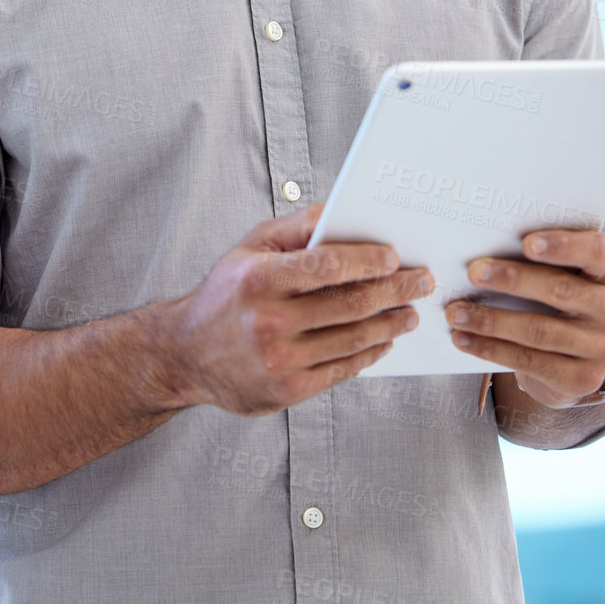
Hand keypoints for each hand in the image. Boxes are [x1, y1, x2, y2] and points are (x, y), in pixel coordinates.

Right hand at [163, 202, 434, 415]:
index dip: (368, 261)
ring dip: (391, 323)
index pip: (328, 265)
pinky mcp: (288, 390)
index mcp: (260, 279)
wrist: (185, 354)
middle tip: (420, 282)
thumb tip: (342, 214)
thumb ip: (296, 228)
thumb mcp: (249, 248)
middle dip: (395, 291)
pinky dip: (370, 353)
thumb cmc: (224, 295)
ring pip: (354, 339)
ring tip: (409, 312)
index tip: (394, 257)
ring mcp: (280, 359)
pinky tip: (383, 340)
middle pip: (351, 304)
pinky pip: (343, 370)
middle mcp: (269, 321)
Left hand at [445, 228, 604, 409]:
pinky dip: (491, 349)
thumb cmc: (562, 294)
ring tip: (456, 312)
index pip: (598, 252)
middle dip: (513, 279)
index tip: (526, 242)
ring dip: (491, 320)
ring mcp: (603, 348)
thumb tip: (488, 239)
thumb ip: (543, 254)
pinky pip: (530, 361)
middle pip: (562, 290)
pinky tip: (464, 339)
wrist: (578, 354)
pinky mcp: (582, 378)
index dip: (563, 246)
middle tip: (474, 271)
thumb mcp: (567, 270)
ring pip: (540, 330)